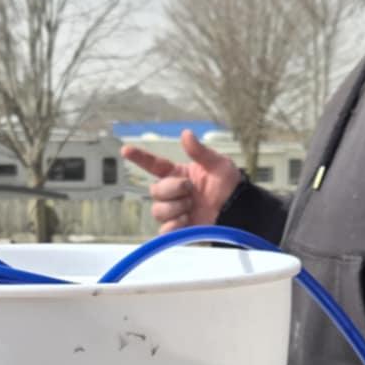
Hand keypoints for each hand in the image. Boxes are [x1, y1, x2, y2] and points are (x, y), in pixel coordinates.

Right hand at [121, 129, 241, 234]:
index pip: (154, 165)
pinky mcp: (179, 229)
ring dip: (175, 208)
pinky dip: (174, 226)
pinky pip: (164, 230)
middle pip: (155, 191)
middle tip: (190, 190)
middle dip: (171, 189)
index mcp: (179, 175)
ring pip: (157, 210)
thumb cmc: (230, 185)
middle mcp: (173, 193)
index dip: (140, 157)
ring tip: (192, 207)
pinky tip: (188, 221)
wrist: (239, 211)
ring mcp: (175, 211)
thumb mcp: (218, 164)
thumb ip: (199, 152)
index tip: (126, 150)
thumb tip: (185, 134)